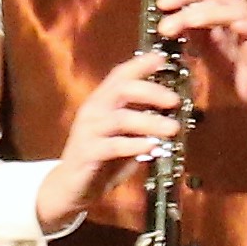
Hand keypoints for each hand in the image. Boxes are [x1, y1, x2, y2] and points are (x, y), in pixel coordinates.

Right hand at [27, 49, 190, 231]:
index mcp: (103, 101)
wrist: (71, 186)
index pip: (120, 75)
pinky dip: (135, 145)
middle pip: (121, 90)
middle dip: (151, 91)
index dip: (140, 64)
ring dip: (150, 122)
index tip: (162, 59)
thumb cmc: (103, 157)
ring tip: (172, 129)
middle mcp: (94, 111)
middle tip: (174, 100)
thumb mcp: (126, 134)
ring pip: (120, 118)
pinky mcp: (87, 153)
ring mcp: (88, 131)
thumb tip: (174, 111)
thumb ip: (143, 120)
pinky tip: (152, 147)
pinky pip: (113, 146)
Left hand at [157, 0, 246, 130]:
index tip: (162, 4)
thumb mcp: (207, 48)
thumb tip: (168, 20)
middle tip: (166, 26)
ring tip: (189, 21)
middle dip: (187, 9)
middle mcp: (239, 13)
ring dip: (209, 15)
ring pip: (233, 11)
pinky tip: (236, 26)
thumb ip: (192, 33)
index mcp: (224, 11)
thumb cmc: (235, 68)